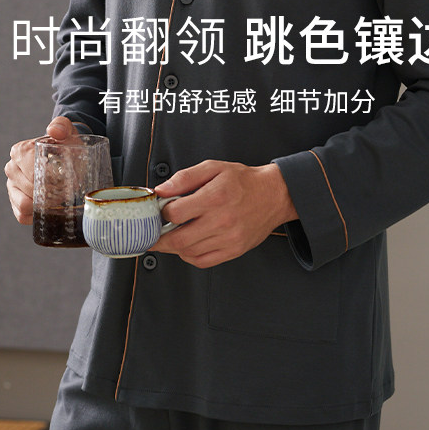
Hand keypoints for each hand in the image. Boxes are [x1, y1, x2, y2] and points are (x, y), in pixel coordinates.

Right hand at [4, 116, 79, 224]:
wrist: (64, 155)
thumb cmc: (65, 144)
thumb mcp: (68, 132)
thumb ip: (63, 126)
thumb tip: (54, 131)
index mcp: (20, 151)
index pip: (32, 172)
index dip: (51, 179)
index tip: (66, 179)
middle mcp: (11, 168)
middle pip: (29, 190)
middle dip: (50, 193)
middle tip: (67, 190)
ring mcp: (11, 186)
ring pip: (24, 205)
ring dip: (44, 205)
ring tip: (59, 197)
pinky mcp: (15, 202)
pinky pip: (22, 216)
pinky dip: (37, 215)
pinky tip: (50, 206)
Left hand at [150, 160, 296, 268]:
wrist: (274, 194)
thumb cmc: (244, 181)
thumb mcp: (213, 168)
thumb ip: (185, 178)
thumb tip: (161, 190)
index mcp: (215, 196)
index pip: (175, 212)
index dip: (162, 212)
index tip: (160, 210)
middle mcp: (222, 220)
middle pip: (178, 239)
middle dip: (159, 238)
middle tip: (153, 233)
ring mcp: (228, 238)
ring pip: (188, 252)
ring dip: (174, 247)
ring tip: (172, 235)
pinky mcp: (234, 250)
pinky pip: (203, 261)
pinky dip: (189, 256)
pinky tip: (188, 245)